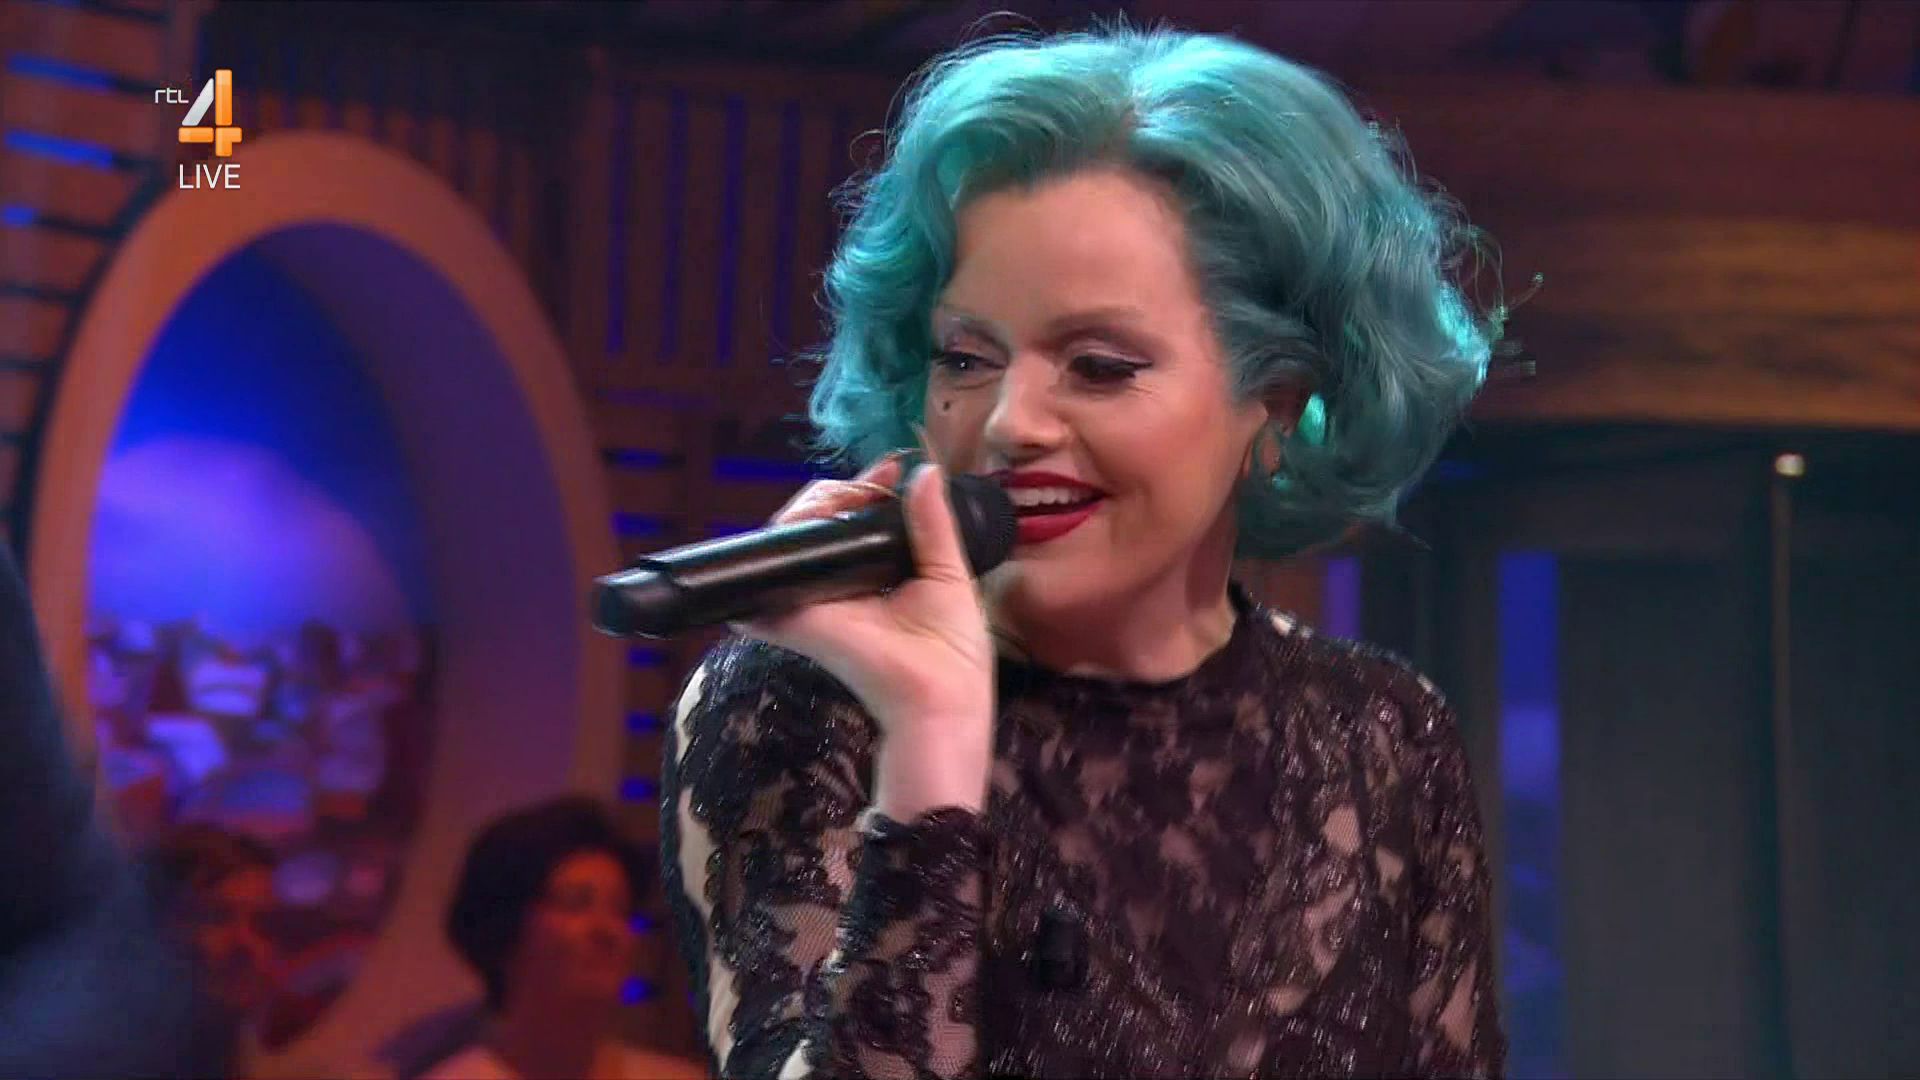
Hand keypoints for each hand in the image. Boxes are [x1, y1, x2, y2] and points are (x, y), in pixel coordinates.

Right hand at [732, 455, 995, 761]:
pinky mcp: (798, 617)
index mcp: (873, 575)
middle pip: (814, 523)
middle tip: (867, 485)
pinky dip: (774, 549)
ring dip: (807, 508)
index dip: (865, 487)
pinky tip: (804, 524)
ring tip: (840, 497)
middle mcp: (838, 584)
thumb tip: (925, 473)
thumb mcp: (948, 574)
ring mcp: (814, 599)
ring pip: (788, 539)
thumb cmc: (953, 649)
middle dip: (833, 491)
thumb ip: (933, 524)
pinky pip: (767, 578)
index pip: (853, 520)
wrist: (944, 697)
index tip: (891, 467)